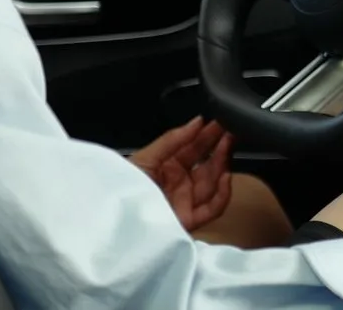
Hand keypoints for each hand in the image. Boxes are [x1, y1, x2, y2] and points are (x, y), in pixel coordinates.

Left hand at [129, 117, 233, 231]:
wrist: (111, 220)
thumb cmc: (121, 187)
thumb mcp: (145, 157)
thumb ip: (172, 140)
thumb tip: (197, 122)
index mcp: (167, 168)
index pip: (193, 149)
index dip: (207, 135)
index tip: (220, 120)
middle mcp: (179, 184)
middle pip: (207, 164)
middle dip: (219, 147)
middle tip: (231, 130)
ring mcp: (185, 202)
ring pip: (213, 183)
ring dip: (223, 164)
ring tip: (228, 145)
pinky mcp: (189, 221)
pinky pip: (213, 209)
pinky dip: (223, 194)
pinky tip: (225, 177)